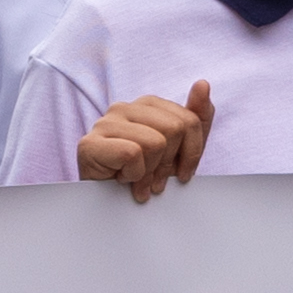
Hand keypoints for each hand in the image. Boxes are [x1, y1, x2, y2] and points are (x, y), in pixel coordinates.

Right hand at [78, 82, 213, 199]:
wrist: (111, 209)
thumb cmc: (144, 177)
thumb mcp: (180, 150)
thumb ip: (196, 117)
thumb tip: (203, 83)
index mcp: (145, 105)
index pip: (188, 120)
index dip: (192, 153)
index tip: (182, 174)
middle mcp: (123, 107)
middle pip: (174, 129)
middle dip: (169, 163)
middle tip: (156, 182)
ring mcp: (104, 123)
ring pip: (154, 142)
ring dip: (150, 173)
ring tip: (138, 183)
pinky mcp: (89, 144)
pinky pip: (132, 154)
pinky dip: (133, 175)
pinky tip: (121, 180)